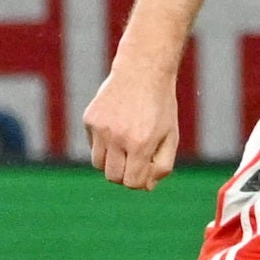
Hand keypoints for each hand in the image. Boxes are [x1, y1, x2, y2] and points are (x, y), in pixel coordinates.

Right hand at [80, 66, 179, 188]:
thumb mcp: (171, 136)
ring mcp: (100, 128)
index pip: (131, 183)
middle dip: (124, 175)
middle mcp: (117, 137)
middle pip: (113, 177)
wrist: (142, 72)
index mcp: (140, 144)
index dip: (139, 181)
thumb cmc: (160, 107)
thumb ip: (162, 166)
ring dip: (111, 161)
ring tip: (125, 144)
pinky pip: (92, 145)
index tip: (145, 171)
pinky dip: (103, 143)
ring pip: (98, 164)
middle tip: (135, 159)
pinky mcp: (89, 119)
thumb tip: (146, 187)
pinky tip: (116, 126)